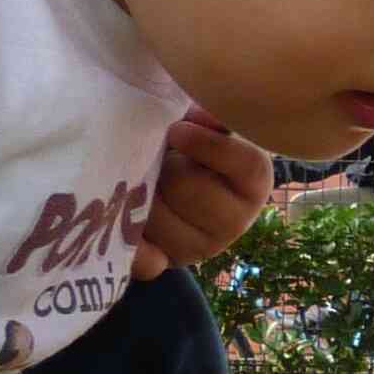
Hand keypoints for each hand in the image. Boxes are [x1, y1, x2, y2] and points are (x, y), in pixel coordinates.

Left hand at [133, 110, 275, 277]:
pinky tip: (120, 219)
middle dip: (163, 166)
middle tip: (153, 153)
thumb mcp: (201, 117)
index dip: (208, 146)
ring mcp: (201, 246)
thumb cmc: (189, 135)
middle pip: (188, 188)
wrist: (174, 173)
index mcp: (253, 178)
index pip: (245, 165)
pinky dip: (131, 242)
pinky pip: (147, 259)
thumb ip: (206, 113)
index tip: (178, 129)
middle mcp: (236, 220)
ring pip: (158, 216)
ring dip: (139, 192)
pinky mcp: (168, 261)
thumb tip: (202, 116)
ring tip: (138, 176)